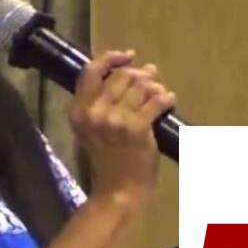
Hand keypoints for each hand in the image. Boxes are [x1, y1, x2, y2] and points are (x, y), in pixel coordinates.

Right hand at [68, 49, 175, 208]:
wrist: (117, 191)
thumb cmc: (106, 160)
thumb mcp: (91, 130)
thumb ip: (100, 102)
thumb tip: (131, 71)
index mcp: (78, 111)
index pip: (90, 71)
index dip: (111, 58)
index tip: (127, 56)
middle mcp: (94, 112)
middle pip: (121, 76)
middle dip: (140, 74)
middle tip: (151, 78)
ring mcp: (115, 120)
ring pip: (141, 86)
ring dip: (155, 86)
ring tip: (159, 93)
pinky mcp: (137, 128)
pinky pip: (156, 102)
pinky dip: (166, 98)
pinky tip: (169, 100)